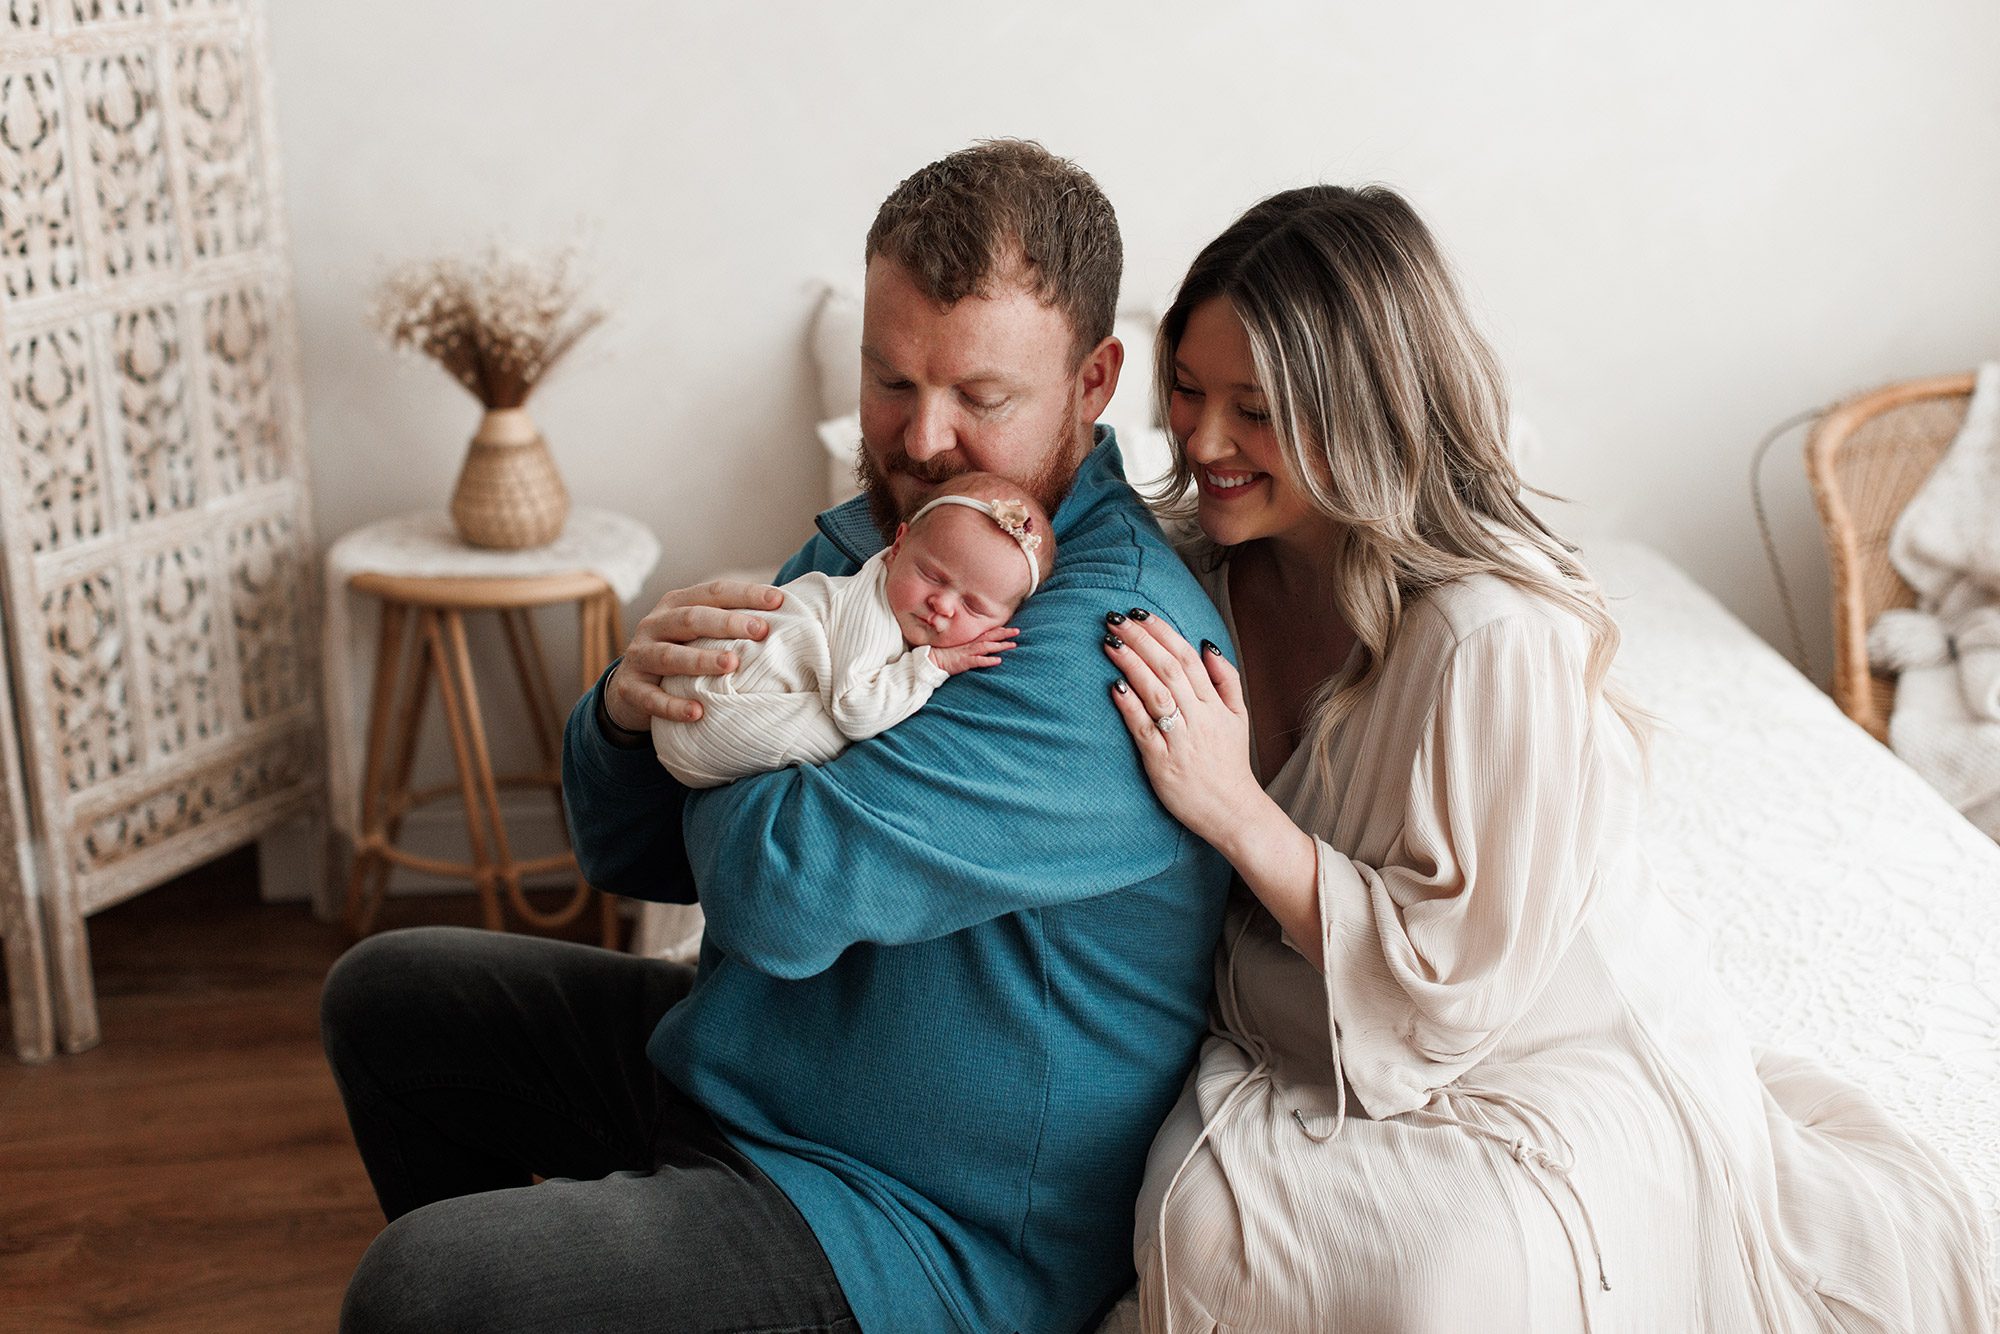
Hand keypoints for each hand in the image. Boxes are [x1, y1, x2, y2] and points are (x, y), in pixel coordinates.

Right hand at [605, 579, 783, 728]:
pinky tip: (697, 712)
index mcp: (675, 605)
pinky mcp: (629, 688)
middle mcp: (654, 624)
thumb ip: (729, 624)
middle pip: (691, 618)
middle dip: (727, 623)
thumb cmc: (681, 654)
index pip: (713, 592)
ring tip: (731, 665)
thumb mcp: (698, 634)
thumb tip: (785, 615)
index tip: (779, 601)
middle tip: (761, 631)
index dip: (745, 594)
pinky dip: (672, 706)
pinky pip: (650, 698)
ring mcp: (639, 656)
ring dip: (701, 660)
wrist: (629, 688)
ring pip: (668, 655)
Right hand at [929, 626, 1020, 675]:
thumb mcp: (957, 649)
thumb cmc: (943, 655)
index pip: (986, 633)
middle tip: (1018, 631)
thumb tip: (979, 647)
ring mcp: (968, 653)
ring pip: (987, 647)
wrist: (931, 660)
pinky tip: (998, 660)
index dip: (998, 630)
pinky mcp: (964, 662)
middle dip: (1004, 634)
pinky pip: (978, 661)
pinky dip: (988, 660)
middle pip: (990, 637)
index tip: (1010, 628)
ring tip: (1013, 645)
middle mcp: (970, 645)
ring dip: (1000, 645)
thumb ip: (968, 647)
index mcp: (969, 641)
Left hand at [1103, 608, 1263, 845]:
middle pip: (1169, 669)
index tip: (1139, 613)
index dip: (1162, 632)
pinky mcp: (1162, 762)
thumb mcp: (1239, 717)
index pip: (1187, 657)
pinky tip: (1114, 686)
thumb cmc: (1229, 762)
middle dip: (1141, 640)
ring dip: (1132, 664)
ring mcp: (1180, 740)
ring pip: (1156, 693)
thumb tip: (1206, 645)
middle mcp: (1198, 717)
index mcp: (1214, 704)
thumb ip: (1226, 679)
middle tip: (1115, 618)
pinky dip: (1130, 706)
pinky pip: (1144, 729)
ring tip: (1110, 642)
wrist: (1232, 810)